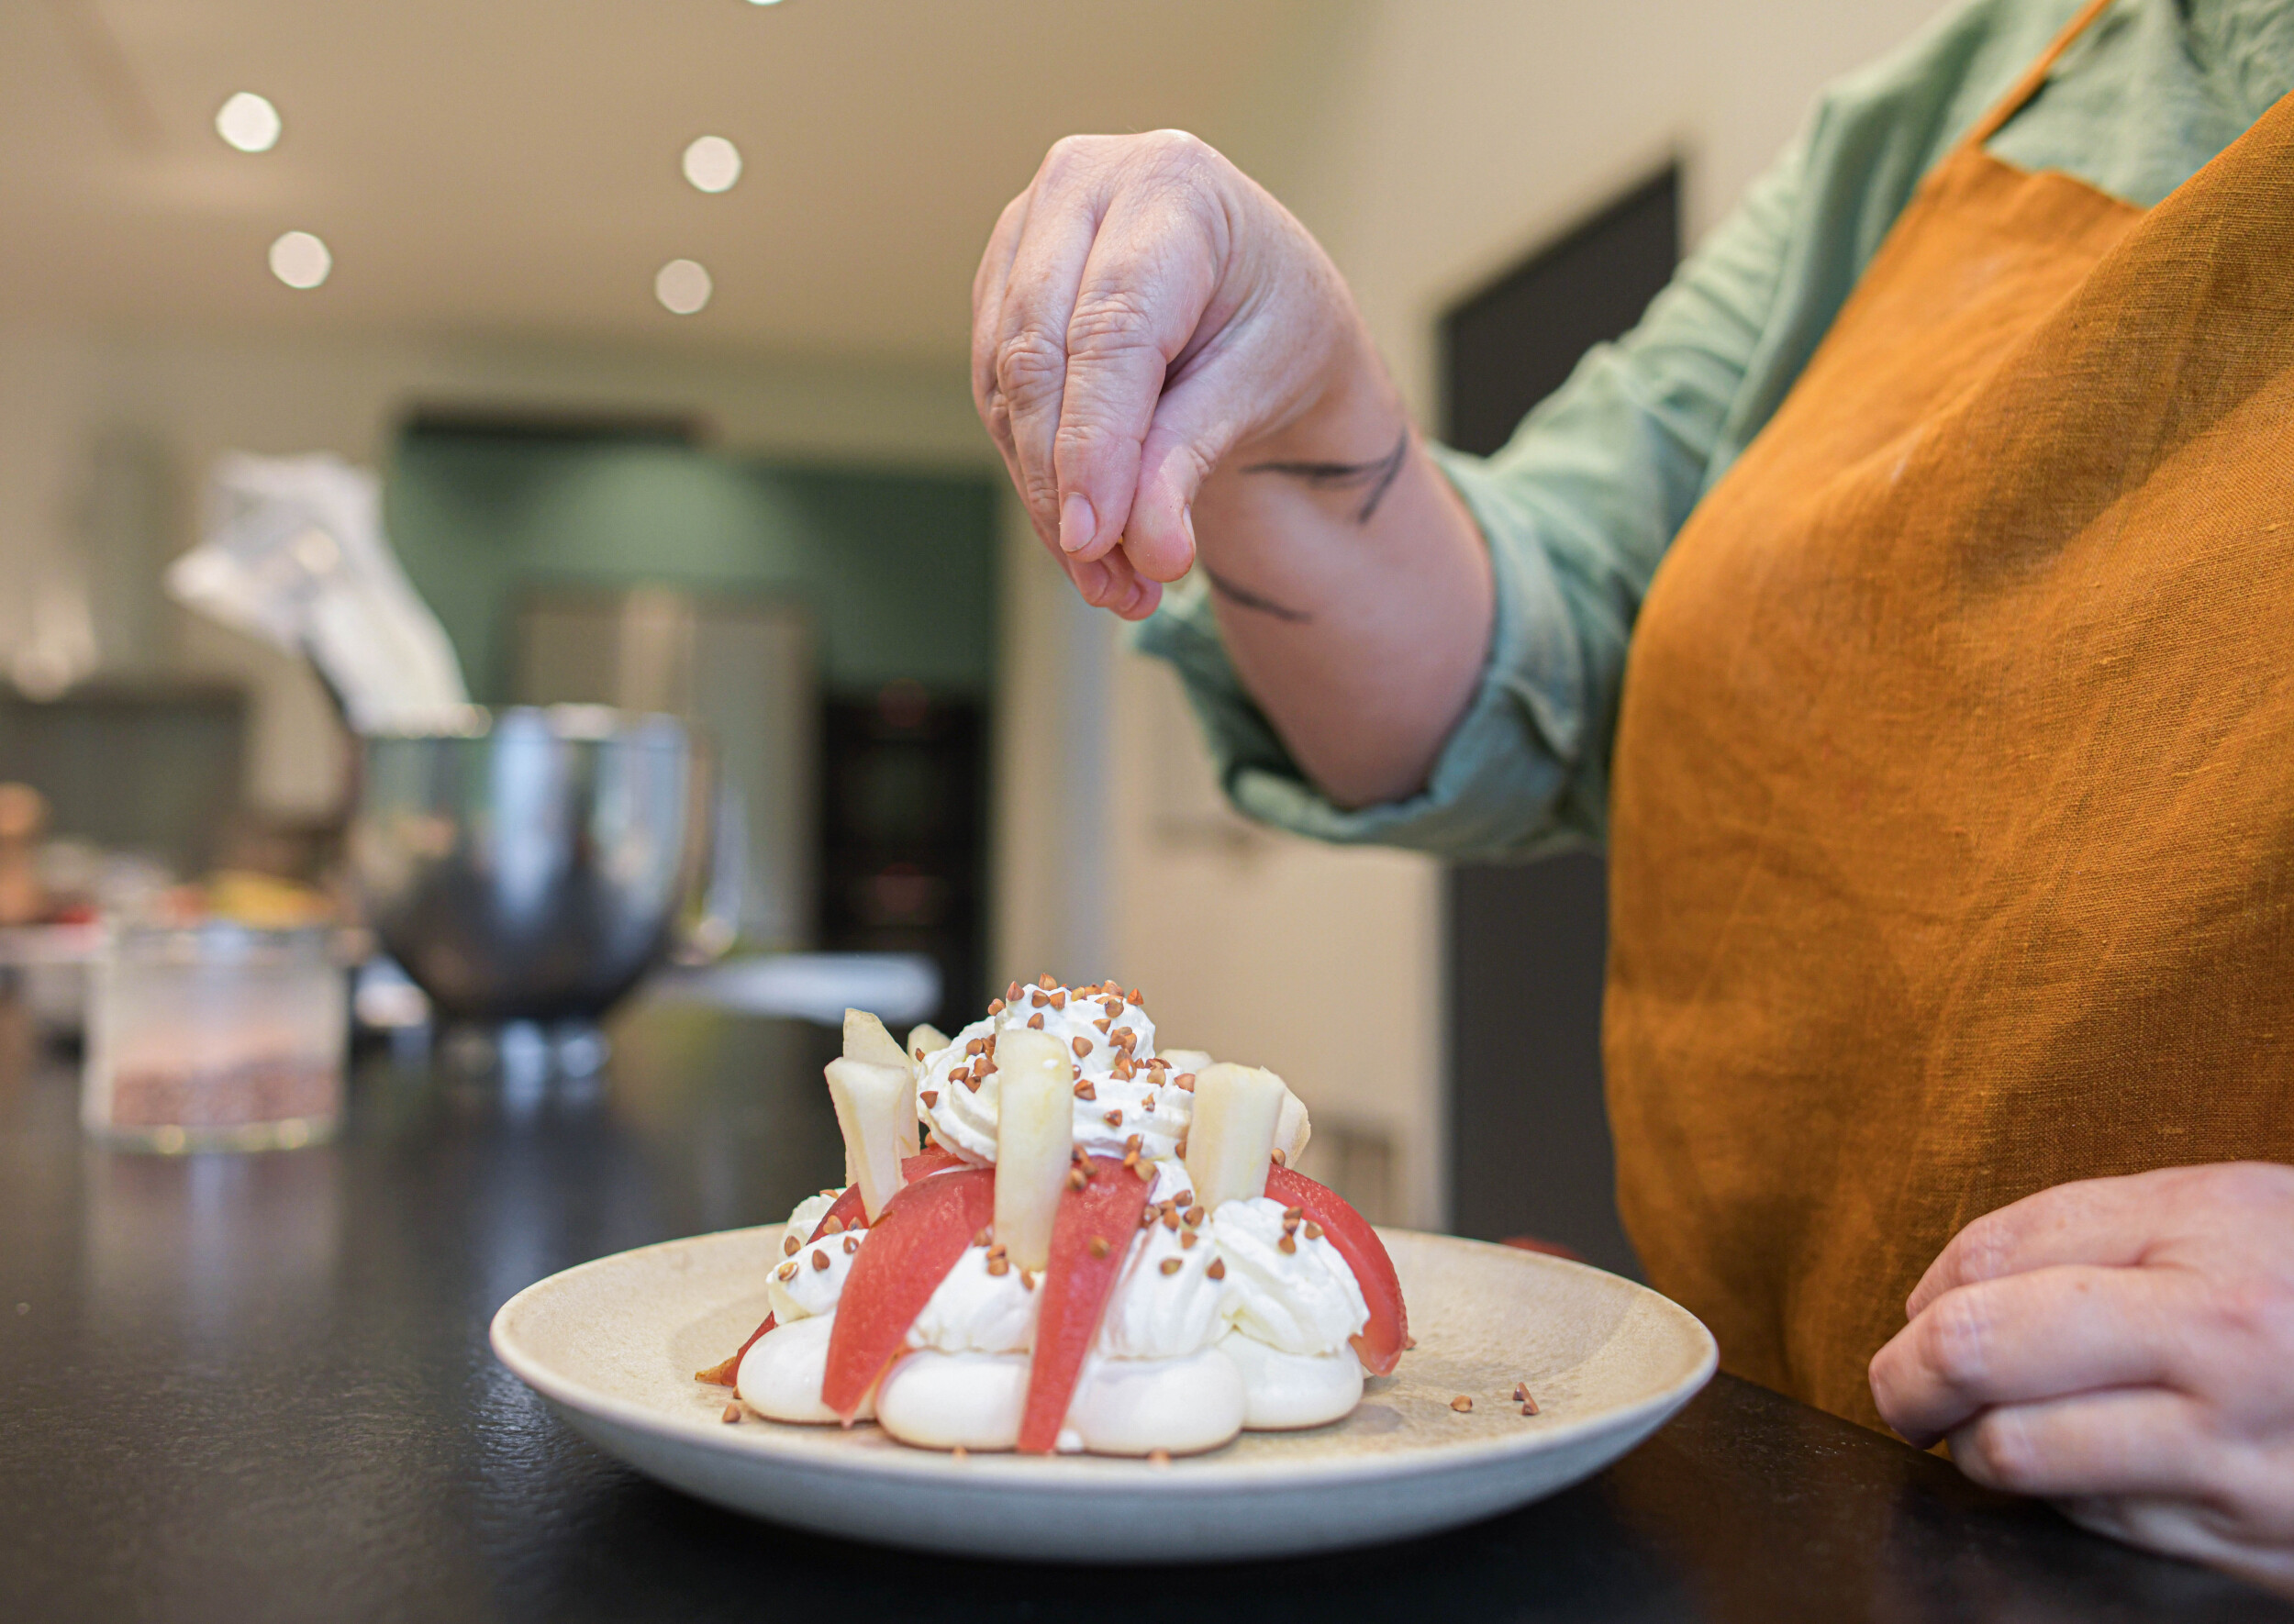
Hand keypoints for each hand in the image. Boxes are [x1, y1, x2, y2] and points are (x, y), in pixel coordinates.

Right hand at [971, 130, 1376, 618]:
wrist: (1259, 308)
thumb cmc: (1276, 328)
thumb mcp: (1257, 387)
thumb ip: (1189, 458)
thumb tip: (1144, 548)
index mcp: (1171, 185)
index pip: (1111, 328)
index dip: (1093, 442)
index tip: (1093, 538)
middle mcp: (1083, 186)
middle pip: (1039, 351)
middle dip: (1064, 481)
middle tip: (1105, 578)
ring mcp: (1027, 233)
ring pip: (1005, 385)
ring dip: (1047, 496)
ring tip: (1114, 581)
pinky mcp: (1000, 289)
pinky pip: (997, 398)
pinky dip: (1035, 477)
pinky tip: (1086, 539)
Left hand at [1870, 1162, 2293, 1591]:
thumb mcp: (2213, 1208)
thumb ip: (2068, 1234)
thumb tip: (1929, 1298)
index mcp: (2205, 1241)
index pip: (1986, 1265)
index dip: (1919, 1301)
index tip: (1912, 1321)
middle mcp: (2223, 1349)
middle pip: (1977, 1353)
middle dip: (1905, 1377)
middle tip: (1903, 1388)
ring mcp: (2240, 1459)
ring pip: (2018, 1457)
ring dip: (1976, 1445)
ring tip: (1989, 1426)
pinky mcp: (2252, 1549)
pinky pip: (2098, 1523)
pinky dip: (2066, 1497)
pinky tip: (2095, 1466)